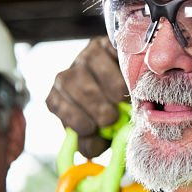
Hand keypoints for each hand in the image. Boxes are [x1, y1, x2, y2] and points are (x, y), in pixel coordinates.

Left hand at [46, 37, 127, 157]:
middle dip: (93, 106)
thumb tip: (89, 148)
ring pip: (88, 68)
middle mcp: (66, 76)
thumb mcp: (102, 137)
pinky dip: (120, 72)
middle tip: (112, 118)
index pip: (55, 104)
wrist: (137, 96)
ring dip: (108, 90)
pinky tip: (130, 84)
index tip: (92, 128)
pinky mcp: (104, 44)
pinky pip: (108, 55)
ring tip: (122, 102)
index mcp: (58, 99)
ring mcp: (84, 57)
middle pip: (70, 85)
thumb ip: (93, 144)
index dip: (73, 118)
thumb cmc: (115, 119)